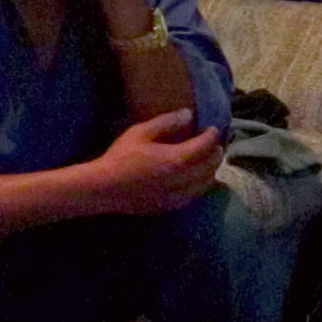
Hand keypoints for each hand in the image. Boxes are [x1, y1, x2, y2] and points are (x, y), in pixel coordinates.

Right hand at [94, 109, 221, 216]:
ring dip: (211, 171)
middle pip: (210, 166)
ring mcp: (177, 197)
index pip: (204, 146)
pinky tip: (196, 179)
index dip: (212, 135)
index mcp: (176, 159)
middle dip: (216, 154)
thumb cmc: (121, 157)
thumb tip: (189, 114)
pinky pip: (194, 196)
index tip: (213, 128)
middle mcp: (182, 180)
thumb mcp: (141, 132)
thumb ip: (167, 122)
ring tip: (209, 161)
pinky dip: (200, 185)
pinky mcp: (170, 207)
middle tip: (216, 144)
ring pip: (205, 184)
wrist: (104, 188)